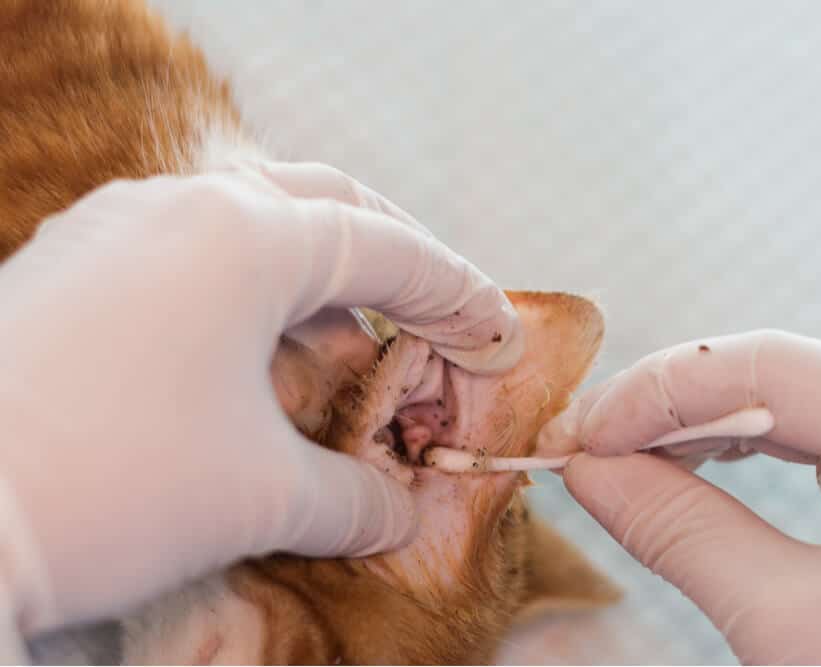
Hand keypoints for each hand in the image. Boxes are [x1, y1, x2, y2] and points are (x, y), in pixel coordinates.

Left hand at [0, 161, 521, 634]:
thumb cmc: (109, 486)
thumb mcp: (262, 494)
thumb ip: (352, 496)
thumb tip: (393, 514)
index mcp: (245, 236)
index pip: (386, 247)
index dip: (456, 293)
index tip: (496, 331)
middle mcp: (181, 206)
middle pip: (327, 207)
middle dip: (396, 261)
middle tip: (440, 314)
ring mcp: (116, 227)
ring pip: (252, 227)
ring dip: (318, 284)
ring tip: (354, 351)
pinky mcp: (72, 264)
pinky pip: (190, 256)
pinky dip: (247, 298)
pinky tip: (259, 357)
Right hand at [540, 330, 820, 662]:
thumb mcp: (789, 624)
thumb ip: (682, 532)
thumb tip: (589, 469)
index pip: (772, 368)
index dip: (663, 391)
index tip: (584, 432)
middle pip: (776, 379)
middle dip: (668, 409)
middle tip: (582, 441)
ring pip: (786, 408)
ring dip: (692, 430)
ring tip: (616, 455)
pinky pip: (808, 447)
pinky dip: (733, 456)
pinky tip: (678, 466)